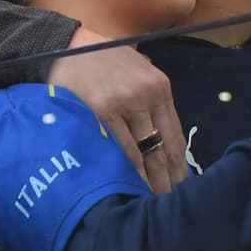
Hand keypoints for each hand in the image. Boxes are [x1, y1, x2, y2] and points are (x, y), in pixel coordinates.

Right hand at [50, 27, 186, 193]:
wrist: (66, 47)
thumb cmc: (100, 59)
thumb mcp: (135, 69)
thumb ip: (149, 96)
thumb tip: (158, 131)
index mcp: (160, 86)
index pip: (175, 134)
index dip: (180, 163)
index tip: (184, 185)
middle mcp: (148, 95)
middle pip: (164, 146)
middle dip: (170, 177)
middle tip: (174, 203)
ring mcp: (128, 103)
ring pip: (146, 151)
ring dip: (152, 180)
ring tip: (156, 203)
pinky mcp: (105, 111)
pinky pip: (122, 148)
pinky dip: (129, 171)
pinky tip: (133, 188)